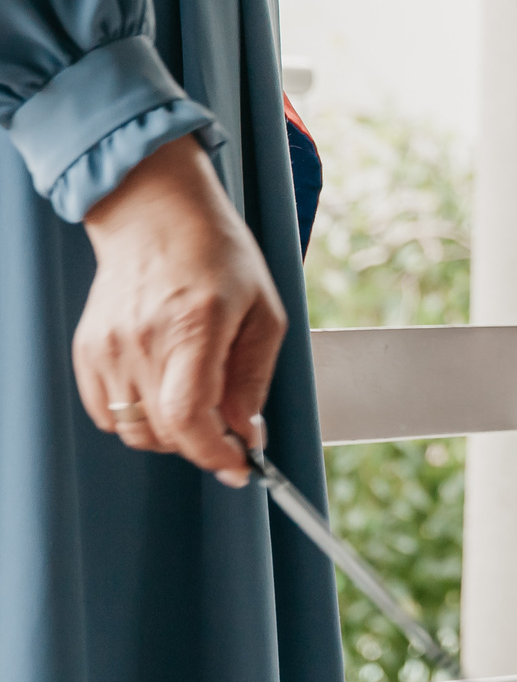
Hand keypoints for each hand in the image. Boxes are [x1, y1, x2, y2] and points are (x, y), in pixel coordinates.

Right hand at [75, 137, 284, 484]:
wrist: (155, 217)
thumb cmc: (217, 255)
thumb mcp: (263, 311)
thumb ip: (254, 378)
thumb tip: (248, 432)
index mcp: (192, 326)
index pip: (188, 416)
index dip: (214, 453)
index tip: (238, 464)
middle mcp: (141, 340)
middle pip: (163, 431)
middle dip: (201, 444)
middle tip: (228, 433)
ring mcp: (106, 347)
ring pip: (133, 430)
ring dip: (170, 435)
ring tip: (197, 404)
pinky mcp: (86, 350)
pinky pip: (107, 413)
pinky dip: (139, 418)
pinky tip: (164, 390)